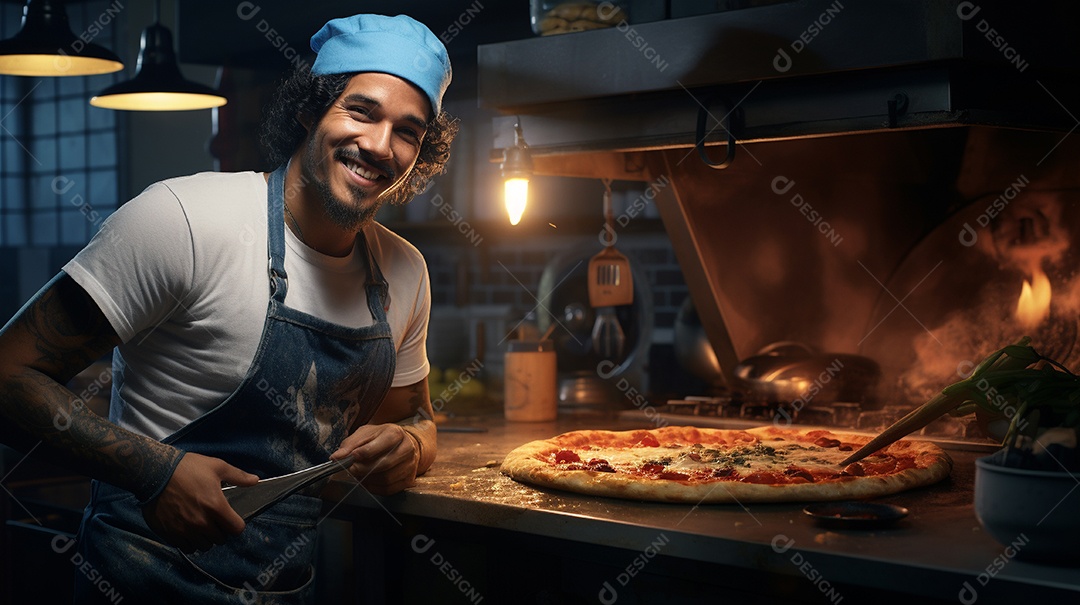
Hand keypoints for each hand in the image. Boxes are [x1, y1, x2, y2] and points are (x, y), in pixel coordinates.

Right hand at [142, 453, 258, 552]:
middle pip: (220, 539)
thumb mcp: (216, 467)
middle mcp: (201, 522)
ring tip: (201, 525)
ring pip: (204, 545)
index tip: (231, 519)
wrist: (154, 472)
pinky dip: (190, 541)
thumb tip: (255, 481)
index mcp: (216, 506)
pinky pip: (186, 547)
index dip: (236, 524)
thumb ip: (238, 476)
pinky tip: (188, 529)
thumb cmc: (187, 468)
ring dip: (206, 538)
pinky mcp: (170, 534)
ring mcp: (184, 530)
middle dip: (221, 530)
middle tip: (215, 520)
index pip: (236, 529)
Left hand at [332, 424, 419, 495]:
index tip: (350, 457)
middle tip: (351, 469)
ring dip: (368, 479)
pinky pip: (389, 489)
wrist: (403, 445)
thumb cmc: (381, 438)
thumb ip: (350, 445)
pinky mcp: (408, 479)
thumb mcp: (365, 434)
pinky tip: (368, 481)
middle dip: (363, 469)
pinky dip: (374, 487)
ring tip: (359, 474)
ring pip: (387, 479)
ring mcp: (410, 465)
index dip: (363, 453)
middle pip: (384, 464)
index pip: (380, 445)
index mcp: (396, 433)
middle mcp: (407, 448)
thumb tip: (336, 457)